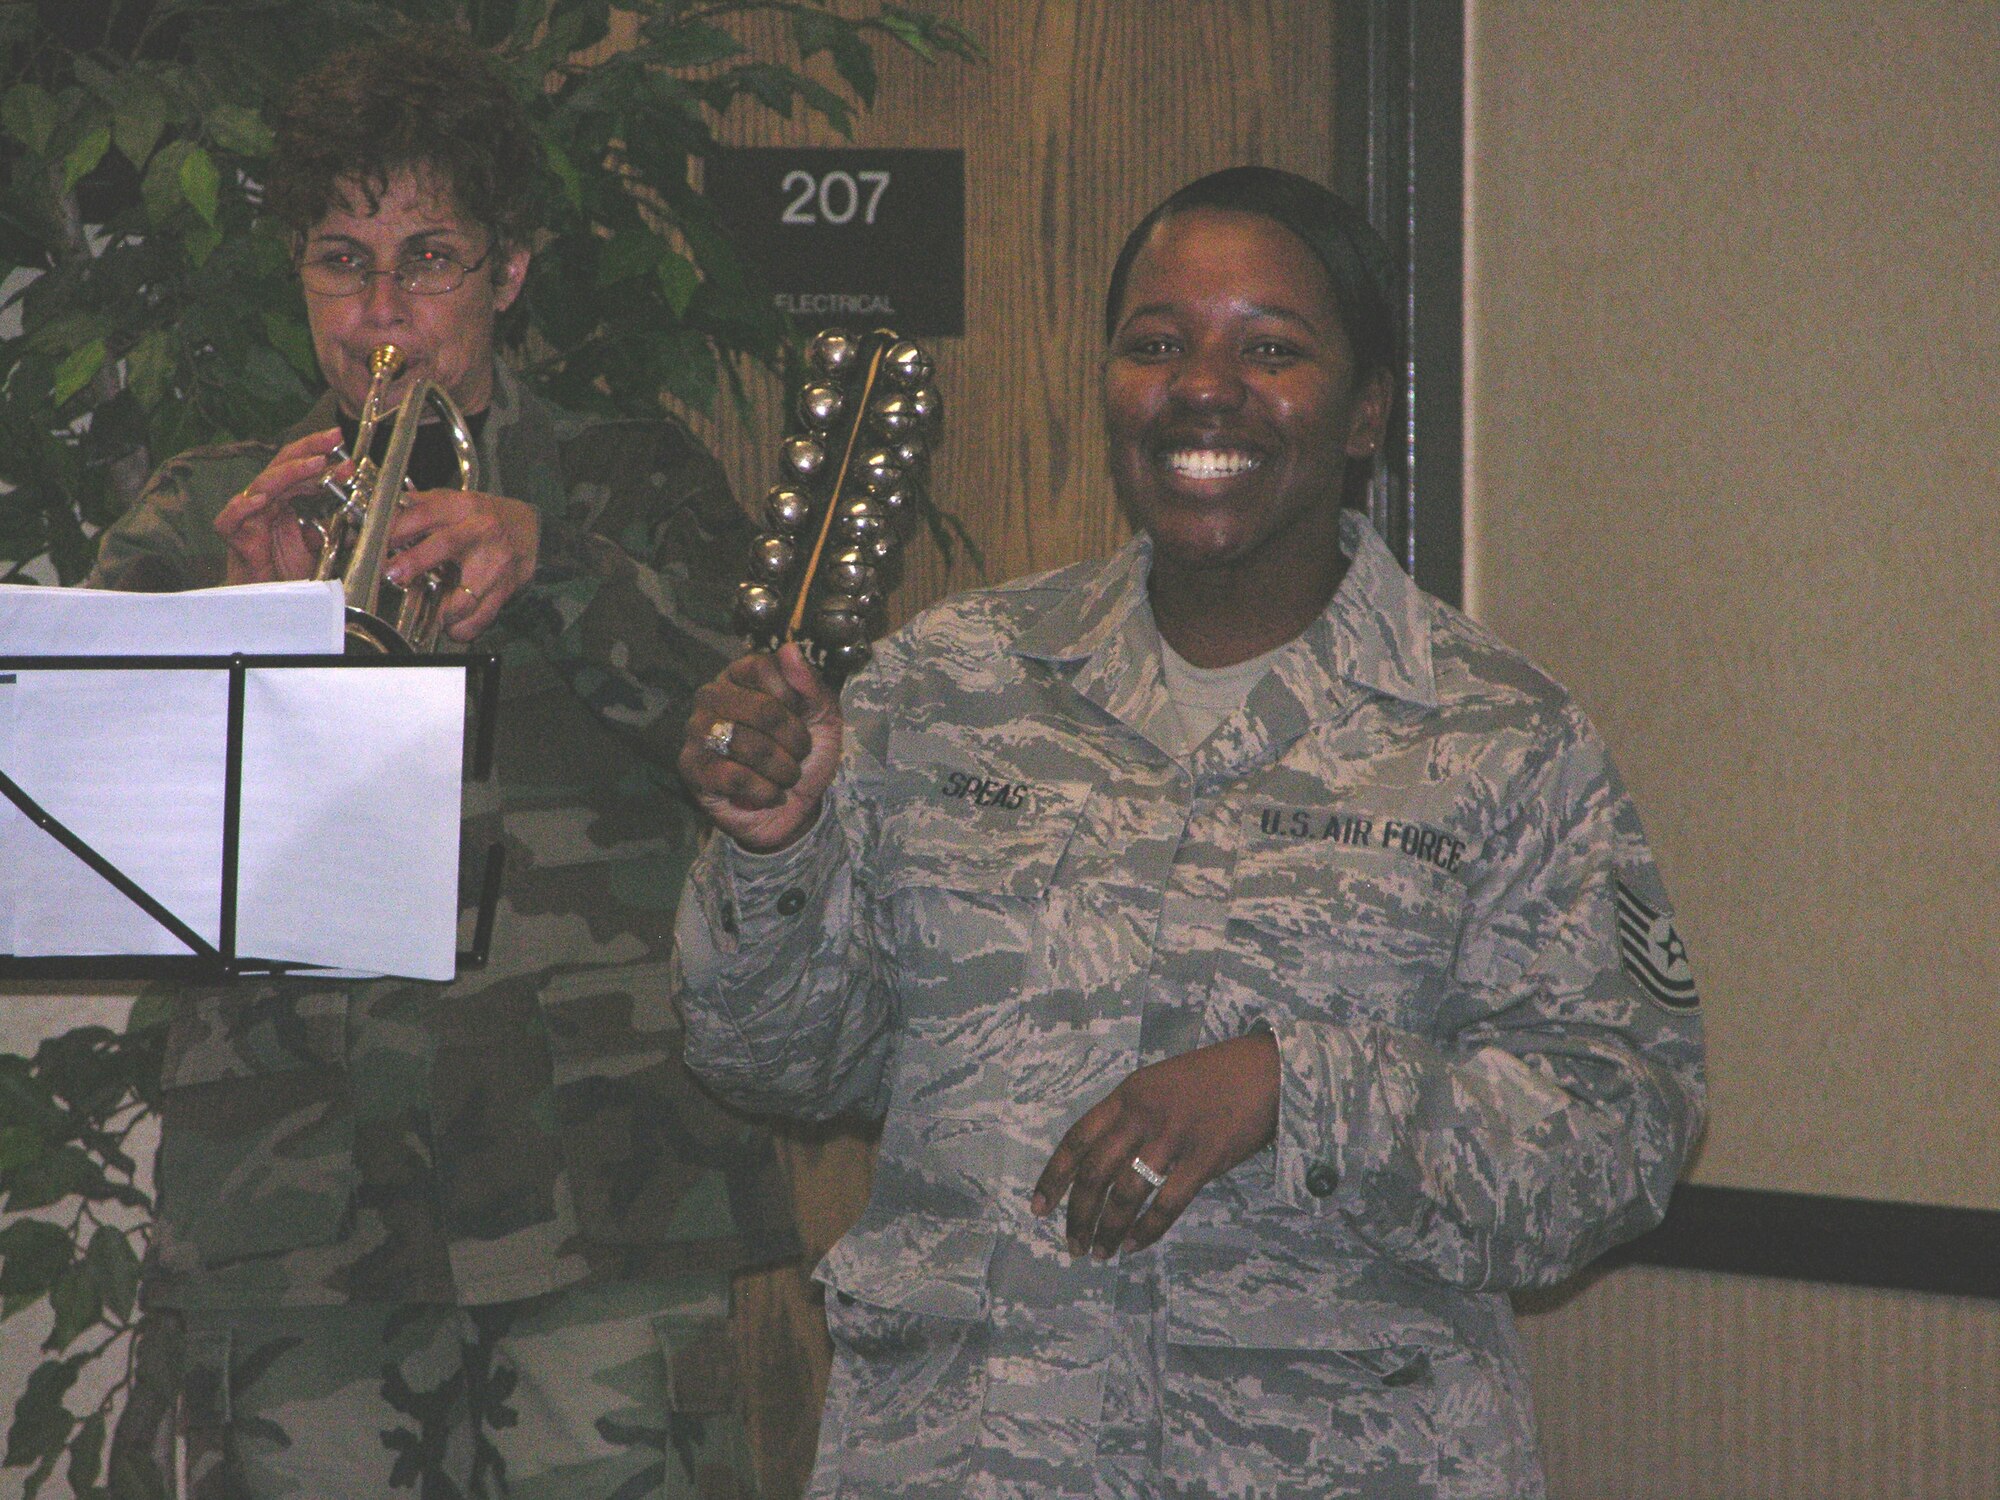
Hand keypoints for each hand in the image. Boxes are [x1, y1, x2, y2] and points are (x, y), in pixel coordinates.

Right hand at [214, 428, 349, 584]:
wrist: (272, 606)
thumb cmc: (289, 576)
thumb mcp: (321, 544)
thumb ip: (331, 523)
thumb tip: (352, 502)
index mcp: (284, 502)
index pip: (299, 469)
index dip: (319, 454)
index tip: (341, 443)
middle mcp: (266, 505)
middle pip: (281, 467)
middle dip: (308, 450)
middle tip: (333, 438)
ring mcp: (249, 520)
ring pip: (262, 485)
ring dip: (289, 472)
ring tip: (315, 463)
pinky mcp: (236, 540)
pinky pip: (230, 520)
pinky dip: (242, 507)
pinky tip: (260, 499)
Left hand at [384, 488, 538, 640]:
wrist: (531, 528)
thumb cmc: (486, 517)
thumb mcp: (455, 501)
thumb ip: (419, 507)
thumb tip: (378, 518)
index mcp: (463, 508)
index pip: (425, 514)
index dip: (398, 529)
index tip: (379, 544)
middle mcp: (481, 532)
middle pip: (446, 545)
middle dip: (415, 562)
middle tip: (395, 576)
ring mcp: (495, 562)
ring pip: (466, 594)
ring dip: (443, 611)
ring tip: (434, 615)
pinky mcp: (505, 587)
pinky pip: (482, 616)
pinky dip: (463, 628)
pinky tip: (453, 627)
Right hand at [680, 644, 842, 853]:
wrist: (796, 809)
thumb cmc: (805, 755)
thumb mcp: (823, 717)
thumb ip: (810, 684)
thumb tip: (791, 650)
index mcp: (741, 675)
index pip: (762, 667)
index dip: (793, 697)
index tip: (801, 717)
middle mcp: (712, 696)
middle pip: (761, 708)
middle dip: (794, 740)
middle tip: (799, 755)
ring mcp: (697, 730)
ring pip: (747, 744)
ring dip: (782, 768)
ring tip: (785, 776)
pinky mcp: (691, 767)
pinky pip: (733, 776)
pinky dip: (765, 790)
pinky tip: (770, 794)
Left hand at [1031, 1032, 1280, 1258]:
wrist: (1266, 1070)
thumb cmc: (1213, 1077)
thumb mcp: (1159, 1083)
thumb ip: (1129, 1116)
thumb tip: (1101, 1164)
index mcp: (1128, 1095)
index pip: (1077, 1139)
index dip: (1054, 1176)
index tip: (1039, 1207)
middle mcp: (1144, 1115)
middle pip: (1096, 1173)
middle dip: (1078, 1214)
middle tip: (1071, 1243)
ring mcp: (1174, 1137)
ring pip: (1126, 1194)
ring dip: (1108, 1229)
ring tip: (1100, 1253)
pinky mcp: (1205, 1159)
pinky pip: (1167, 1204)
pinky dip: (1147, 1230)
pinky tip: (1135, 1246)